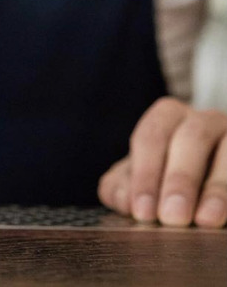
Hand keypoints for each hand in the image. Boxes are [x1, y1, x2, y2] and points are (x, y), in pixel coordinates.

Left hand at [98, 97, 226, 227]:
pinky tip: (226, 217)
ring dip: (216, 189)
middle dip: (180, 180)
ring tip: (205, 220)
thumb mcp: (139, 180)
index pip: (151, 136)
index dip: (145, 174)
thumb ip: (122, 187)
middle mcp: (204, 120)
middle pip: (191, 138)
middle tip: (172, 217)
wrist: (208, 185)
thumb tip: (124, 201)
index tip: (142, 211)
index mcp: (168, 118)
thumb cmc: (163, 179)